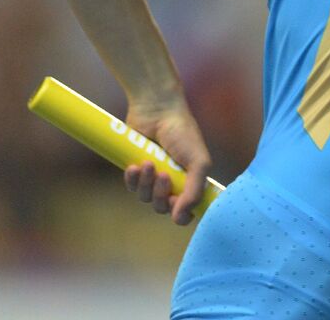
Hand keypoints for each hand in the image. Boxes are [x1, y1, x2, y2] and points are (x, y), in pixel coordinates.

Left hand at [122, 98, 211, 225]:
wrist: (156, 111)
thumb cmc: (182, 133)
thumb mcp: (198, 162)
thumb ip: (194, 191)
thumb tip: (181, 218)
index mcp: (191, 181)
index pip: (187, 211)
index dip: (180, 213)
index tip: (177, 202)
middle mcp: (173, 182)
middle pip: (163, 207)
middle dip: (161, 194)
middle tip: (163, 175)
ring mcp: (154, 177)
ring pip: (145, 198)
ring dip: (146, 184)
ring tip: (148, 163)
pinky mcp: (137, 169)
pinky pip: (131, 186)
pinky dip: (132, 179)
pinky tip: (135, 165)